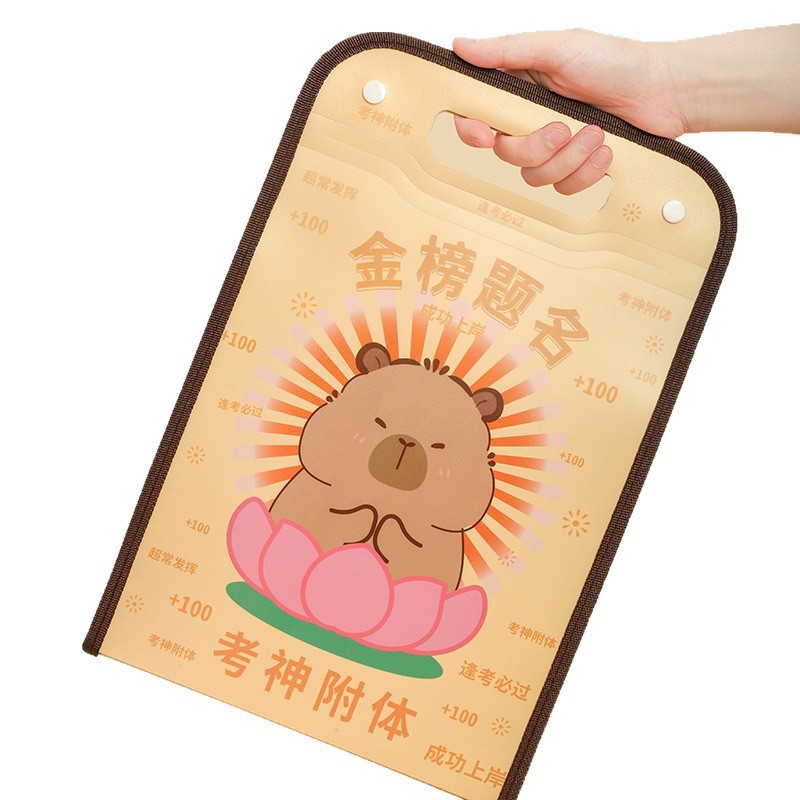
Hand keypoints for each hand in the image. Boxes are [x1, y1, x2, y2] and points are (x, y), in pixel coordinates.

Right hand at [451, 29, 688, 193]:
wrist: (665, 92)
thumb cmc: (615, 62)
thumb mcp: (557, 48)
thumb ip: (506, 51)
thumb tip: (461, 46)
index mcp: (520, 88)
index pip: (477, 116)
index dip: (473, 131)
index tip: (486, 135)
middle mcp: (532, 119)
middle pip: (506, 154)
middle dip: (536, 146)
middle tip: (563, 128)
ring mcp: (554, 147)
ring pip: (535, 176)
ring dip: (568, 159)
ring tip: (596, 133)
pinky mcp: (576, 168)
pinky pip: (563, 188)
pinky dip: (586, 173)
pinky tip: (605, 152)